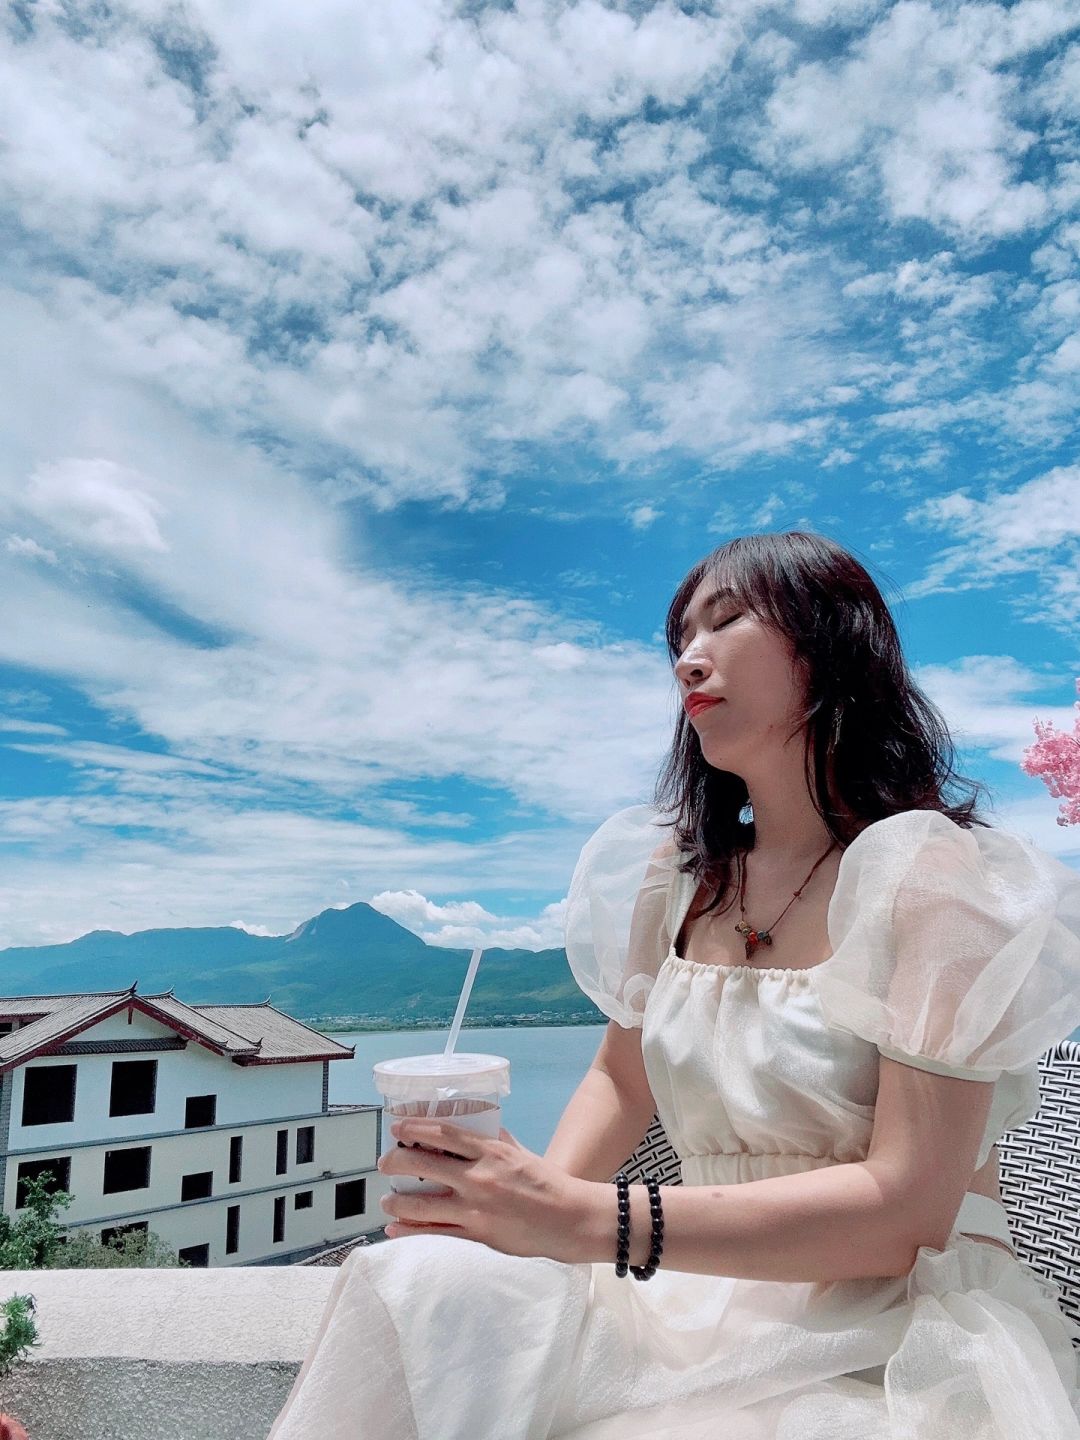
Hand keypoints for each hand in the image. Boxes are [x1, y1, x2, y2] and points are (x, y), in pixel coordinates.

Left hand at [376, 1119, 596, 1263]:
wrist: (569, 1219)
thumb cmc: (546, 1183)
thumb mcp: (519, 1152)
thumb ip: (493, 1142)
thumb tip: (470, 1130)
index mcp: (490, 1151)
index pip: (443, 1134)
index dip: (415, 1128)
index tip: (398, 1128)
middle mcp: (479, 1177)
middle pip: (423, 1164)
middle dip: (395, 1162)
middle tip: (385, 1163)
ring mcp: (475, 1208)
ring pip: (421, 1204)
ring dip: (396, 1202)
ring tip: (387, 1201)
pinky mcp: (477, 1235)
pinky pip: (434, 1233)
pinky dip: (410, 1231)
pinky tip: (395, 1229)